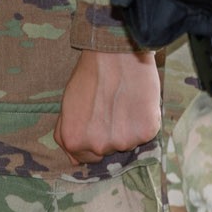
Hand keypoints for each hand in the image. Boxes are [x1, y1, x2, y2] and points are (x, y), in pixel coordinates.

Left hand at [56, 47, 162, 162]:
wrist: (116, 52)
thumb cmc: (90, 74)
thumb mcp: (66, 105)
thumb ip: (65, 134)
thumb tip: (73, 159)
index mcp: (74, 140)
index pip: (85, 158)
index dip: (92, 138)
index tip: (98, 120)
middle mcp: (98, 146)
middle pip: (108, 151)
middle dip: (109, 134)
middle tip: (111, 107)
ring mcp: (123, 141)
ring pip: (128, 143)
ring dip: (128, 128)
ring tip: (124, 102)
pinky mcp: (146, 132)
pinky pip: (146, 134)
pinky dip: (144, 121)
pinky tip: (137, 101)